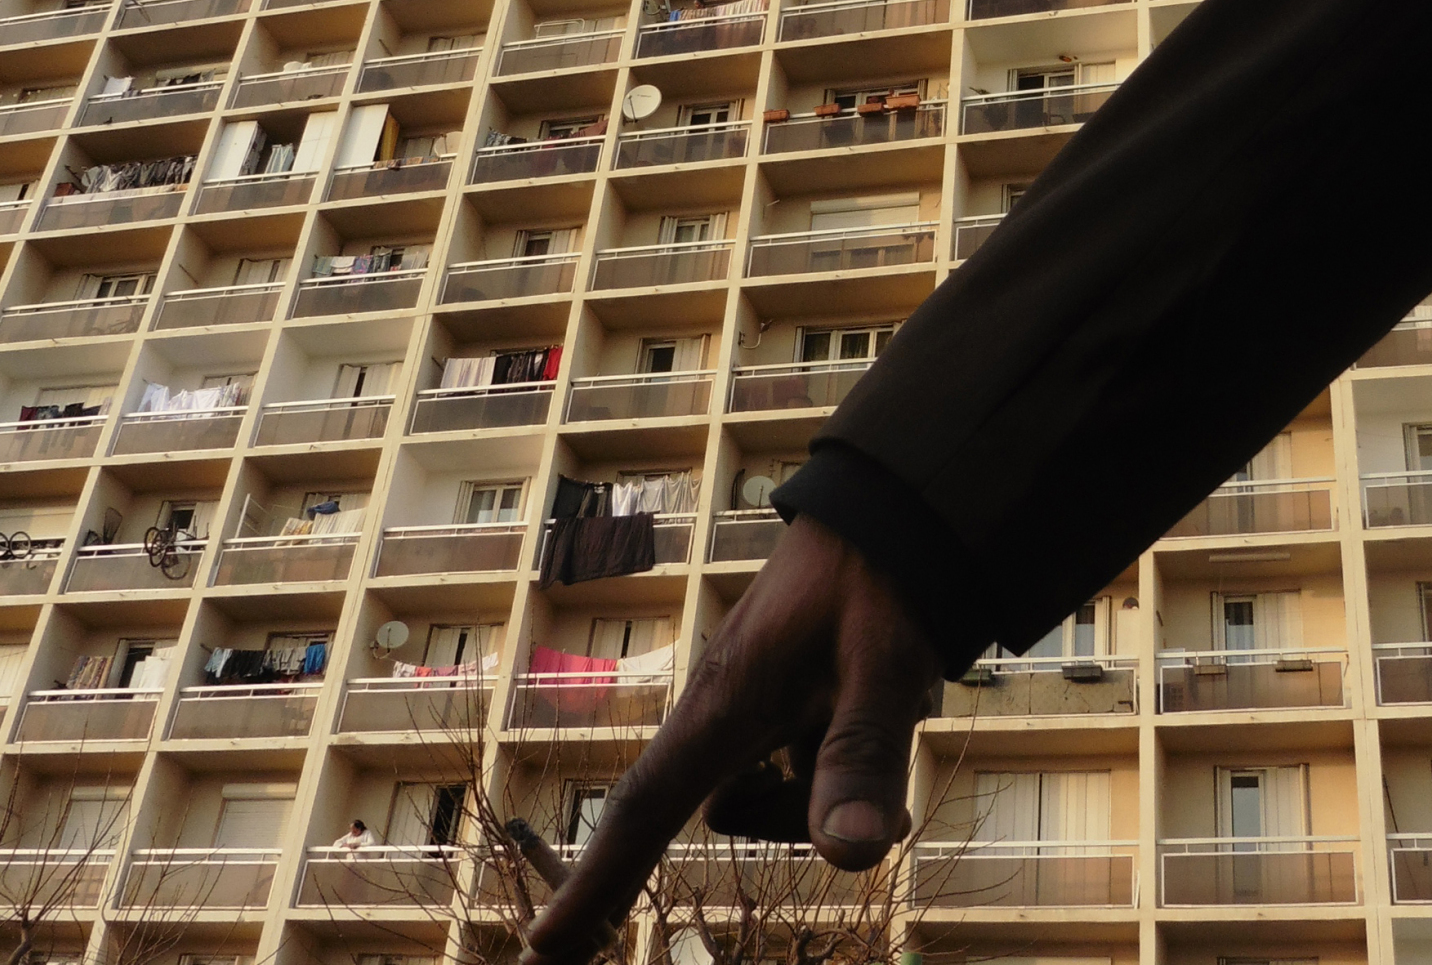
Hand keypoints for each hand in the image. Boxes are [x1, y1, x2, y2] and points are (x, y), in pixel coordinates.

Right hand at [520, 516, 942, 964]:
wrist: (892, 510)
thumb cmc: (879, 581)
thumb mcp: (882, 669)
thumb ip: (862, 757)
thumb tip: (845, 857)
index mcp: (722, 704)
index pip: (644, 810)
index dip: (594, 886)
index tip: (539, 954)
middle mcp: (723, 712)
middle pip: (738, 813)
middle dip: (797, 806)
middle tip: (859, 749)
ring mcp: (755, 709)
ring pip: (783, 798)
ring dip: (834, 775)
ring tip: (887, 698)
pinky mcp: (785, 707)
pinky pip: (806, 768)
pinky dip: (841, 753)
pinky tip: (882, 697)